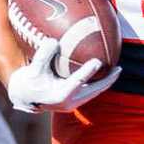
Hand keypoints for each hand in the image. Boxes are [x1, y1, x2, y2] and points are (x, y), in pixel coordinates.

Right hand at [5, 38, 119, 113]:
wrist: (25, 97)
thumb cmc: (29, 82)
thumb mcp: (33, 69)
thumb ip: (43, 55)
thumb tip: (54, 41)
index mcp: (60, 95)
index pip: (77, 82)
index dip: (88, 72)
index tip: (97, 61)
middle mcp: (70, 101)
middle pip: (94, 90)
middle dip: (108, 80)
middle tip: (119, 67)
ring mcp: (74, 103)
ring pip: (95, 91)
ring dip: (106, 81)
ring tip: (117, 68)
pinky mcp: (75, 100)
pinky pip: (91, 90)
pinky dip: (98, 80)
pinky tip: (104, 70)